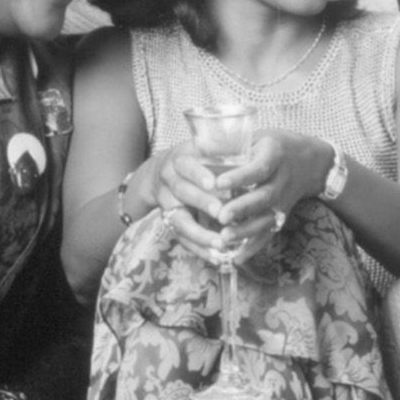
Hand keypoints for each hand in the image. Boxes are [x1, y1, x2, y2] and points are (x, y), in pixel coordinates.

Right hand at [148, 142, 235, 263]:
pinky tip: (216, 258)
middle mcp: (169, 181)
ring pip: (179, 221)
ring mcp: (167, 204)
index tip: (214, 183)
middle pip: (183, 193)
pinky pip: (182, 238)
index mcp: (179, 160)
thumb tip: (239, 141)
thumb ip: (219, 146)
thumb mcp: (204, 147)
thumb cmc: (195, 158)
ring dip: (200, 234)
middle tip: (222, 214)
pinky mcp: (169, 222)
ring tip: (221, 243)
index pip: (187, 166)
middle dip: (203, 204)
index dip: (199, 175)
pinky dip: (198, 249)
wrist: (160, 173)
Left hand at [200, 130, 330, 262]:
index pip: (258, 168)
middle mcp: (282, 179)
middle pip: (264, 197)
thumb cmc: (272, 145)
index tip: (218, 183)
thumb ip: (231, 144)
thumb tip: (197, 147)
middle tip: (221, 216)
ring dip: (246, 231)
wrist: (308, 161)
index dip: (240, 177)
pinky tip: (236, 258)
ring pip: (267, 219)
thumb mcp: (257, 136)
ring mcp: (284, 200)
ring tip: (224, 239)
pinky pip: (269, 234)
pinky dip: (253, 247)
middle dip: (242, 208)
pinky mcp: (282, 216)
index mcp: (274, 155)